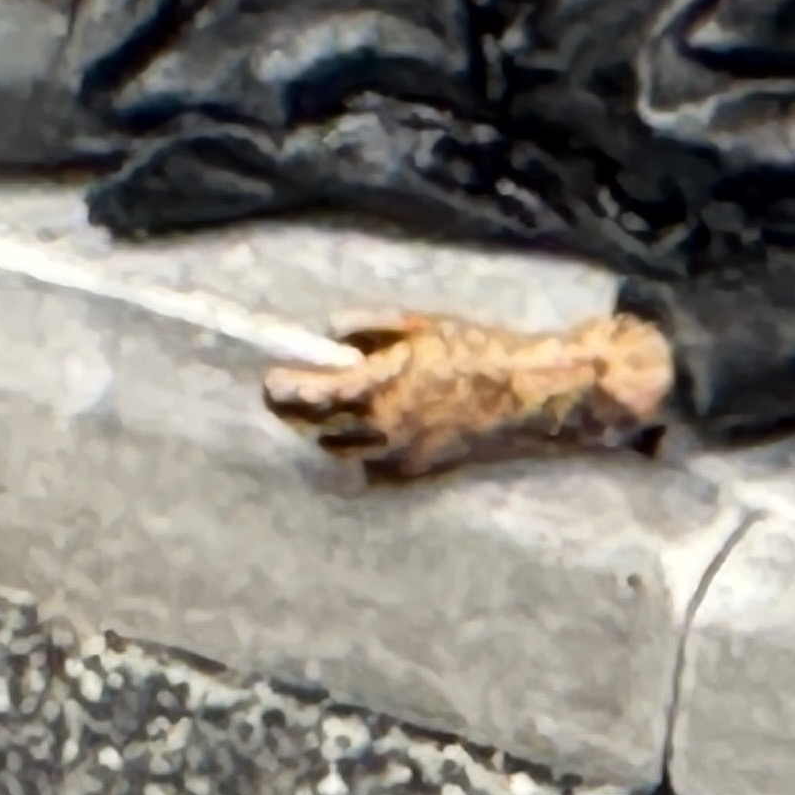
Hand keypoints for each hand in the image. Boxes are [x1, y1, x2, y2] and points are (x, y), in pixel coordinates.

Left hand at [261, 312, 673, 482]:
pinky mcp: (414, 472)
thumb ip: (367, 326)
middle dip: (300, 410)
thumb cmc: (474, 349)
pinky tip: (374, 426)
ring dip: (328, 429)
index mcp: (377, 388)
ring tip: (336, 406)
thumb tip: (329, 333)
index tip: (271, 378)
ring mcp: (397, 456)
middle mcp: (380, 429)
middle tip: (294, 389)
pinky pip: (369, 464)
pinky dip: (361, 448)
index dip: (281, 388)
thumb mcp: (418, 323)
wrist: (524, 395)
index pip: (307, 398)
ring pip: (339, 450)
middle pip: (315, 429)